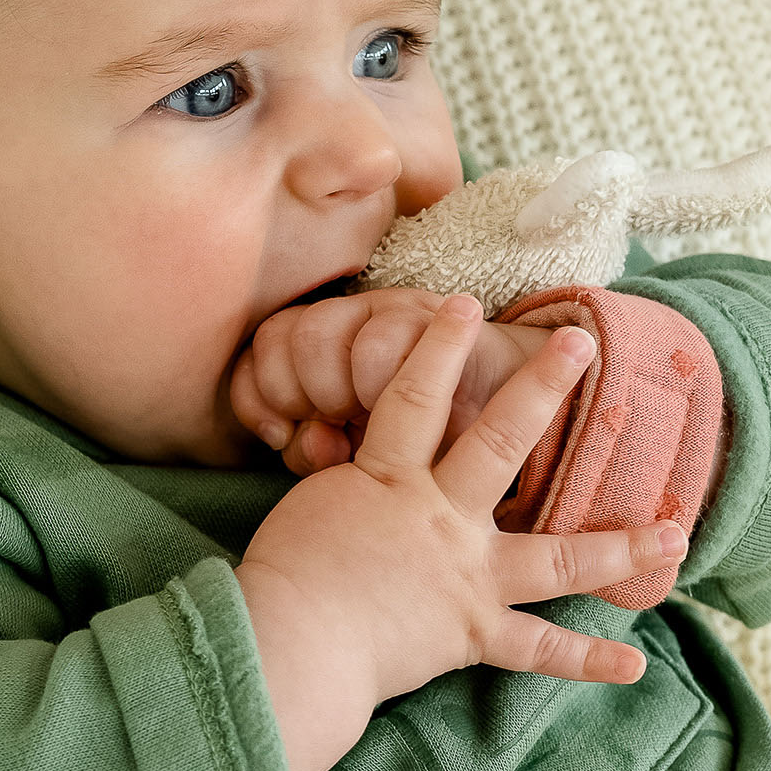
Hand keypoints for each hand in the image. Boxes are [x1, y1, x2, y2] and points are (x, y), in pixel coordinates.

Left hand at [233, 287, 549, 473]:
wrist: (514, 415)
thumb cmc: (426, 448)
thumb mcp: (359, 459)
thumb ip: (318, 455)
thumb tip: (313, 444)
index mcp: (318, 353)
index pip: (257, 358)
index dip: (257, 397)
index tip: (282, 436)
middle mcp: (348, 321)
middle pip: (281, 336)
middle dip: (296, 391)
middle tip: (332, 425)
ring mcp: (389, 311)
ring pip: (318, 332)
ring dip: (334, 384)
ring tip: (364, 415)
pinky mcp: (432, 316)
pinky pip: (379, 340)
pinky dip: (377, 379)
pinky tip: (393, 405)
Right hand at [233, 295, 685, 770]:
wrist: (288, 648)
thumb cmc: (279, 578)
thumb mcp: (306, 507)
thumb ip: (340, 479)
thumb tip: (330, 447)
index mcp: (389, 481)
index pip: (415, 397)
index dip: (439, 347)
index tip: (467, 305)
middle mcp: (442, 519)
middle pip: (499, 440)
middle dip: (543, 387)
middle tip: (583, 344)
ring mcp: (467, 576)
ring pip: (558, 556)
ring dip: (621, 544)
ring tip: (679, 530)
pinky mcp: (472, 633)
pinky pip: (538, 650)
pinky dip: (585, 660)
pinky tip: (635, 664)